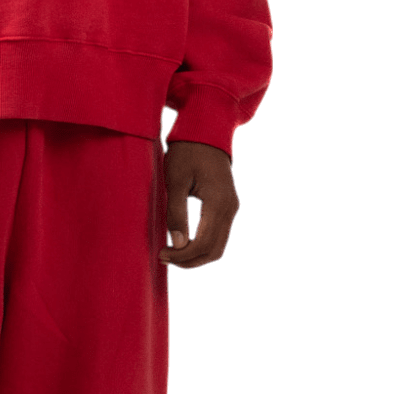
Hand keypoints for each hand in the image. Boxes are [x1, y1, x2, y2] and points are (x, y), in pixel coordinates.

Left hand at [158, 139, 238, 270]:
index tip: (161, 253)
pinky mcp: (227, 207)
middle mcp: (230, 209)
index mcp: (218, 203)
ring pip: (218, 246)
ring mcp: (231, 208)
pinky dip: (202, 245)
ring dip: (196, 255)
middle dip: (188, 260)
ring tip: (172, 253)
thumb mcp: (175, 182)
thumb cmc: (186, 154)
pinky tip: (183, 243)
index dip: (182, 255)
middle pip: (213, 250)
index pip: (203, 244)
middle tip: (164, 257)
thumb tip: (177, 244)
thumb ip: (176, 214)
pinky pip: (218, 235)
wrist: (204, 133)